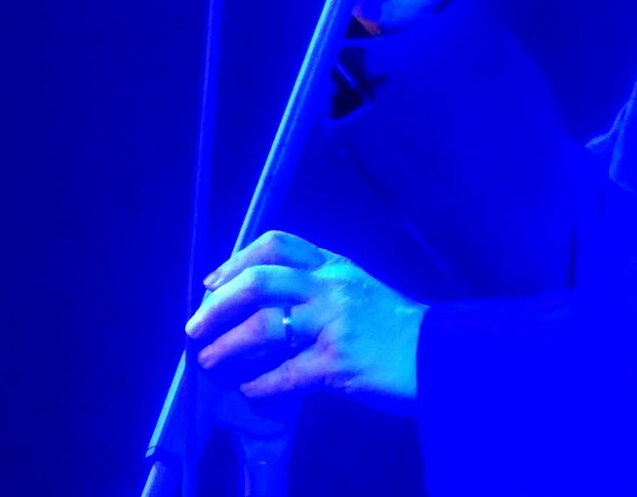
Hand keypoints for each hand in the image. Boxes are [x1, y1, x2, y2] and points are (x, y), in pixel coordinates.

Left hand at [185, 230, 425, 414]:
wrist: (440, 356)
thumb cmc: (396, 329)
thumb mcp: (359, 292)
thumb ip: (318, 290)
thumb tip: (263, 306)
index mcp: (335, 266)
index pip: (277, 244)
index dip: (236, 261)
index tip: (212, 284)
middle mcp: (332, 287)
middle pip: (260, 281)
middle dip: (219, 305)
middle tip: (196, 326)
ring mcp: (336, 323)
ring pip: (265, 326)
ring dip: (227, 346)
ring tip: (210, 361)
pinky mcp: (339, 361)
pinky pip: (284, 373)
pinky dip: (259, 384)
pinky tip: (250, 390)